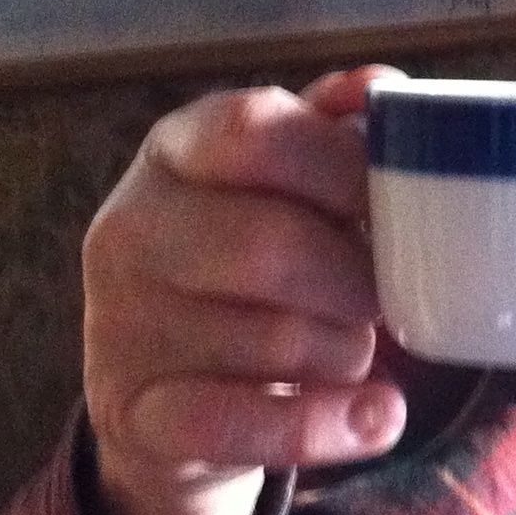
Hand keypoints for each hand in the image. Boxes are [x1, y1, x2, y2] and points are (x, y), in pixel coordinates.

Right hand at [80, 66, 404, 514]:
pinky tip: (377, 415)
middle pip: (270, 244)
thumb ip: (329, 135)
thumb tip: (378, 88)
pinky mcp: (135, 416)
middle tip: (381, 296)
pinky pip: (246, 427)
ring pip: (275, 340)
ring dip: (346, 351)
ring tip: (345, 347)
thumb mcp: (282, 189)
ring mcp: (120, 326)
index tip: (394, 200)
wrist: (169, 402)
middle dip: (356, 279)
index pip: (253, 131)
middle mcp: (130, 229)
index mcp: (175, 152)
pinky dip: (327, 426)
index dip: (341, 165)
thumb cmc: (250, 271)